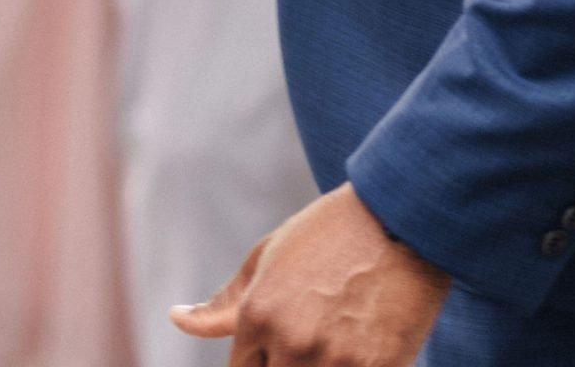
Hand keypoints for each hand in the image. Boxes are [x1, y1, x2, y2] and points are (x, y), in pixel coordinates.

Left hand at [172, 184, 448, 365]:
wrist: (397, 221)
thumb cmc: (326, 236)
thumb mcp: (268, 259)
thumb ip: (223, 303)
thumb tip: (177, 318)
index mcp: (257, 314)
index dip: (257, 360)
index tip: (276, 343)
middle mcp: (289, 342)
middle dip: (280, 363)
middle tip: (308, 329)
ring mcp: (333, 360)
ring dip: (315, 364)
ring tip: (332, 328)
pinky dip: (347, 365)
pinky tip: (355, 341)